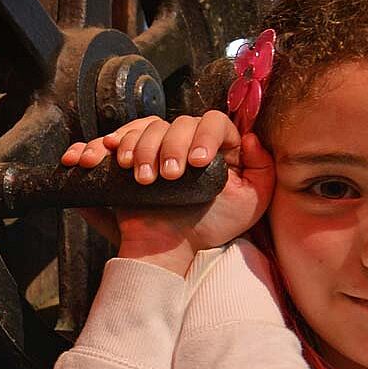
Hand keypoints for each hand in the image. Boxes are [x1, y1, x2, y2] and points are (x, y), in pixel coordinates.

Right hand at [59, 112, 273, 271]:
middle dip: (171, 147)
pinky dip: (110, 143)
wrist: (170, 247)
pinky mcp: (132, 155)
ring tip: (142, 177)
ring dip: (142, 148)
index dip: (206, 136)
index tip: (198, 162)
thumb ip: (262, 170)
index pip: (214, 122)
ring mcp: (157, 146)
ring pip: (149, 127)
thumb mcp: (250, 203)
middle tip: (169, 176)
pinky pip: (119, 137)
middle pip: (179, 122)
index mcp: (218, 146)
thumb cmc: (210, 228)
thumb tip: (249, 137)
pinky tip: (105, 154)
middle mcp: (187, 141)